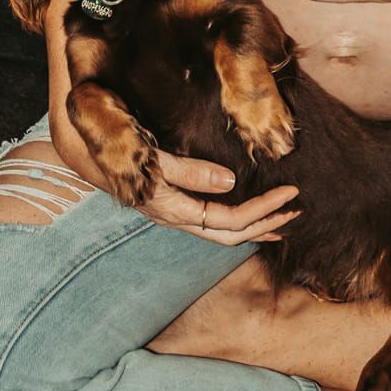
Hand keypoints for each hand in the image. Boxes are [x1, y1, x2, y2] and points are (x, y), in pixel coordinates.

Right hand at [138, 146, 300, 245]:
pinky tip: (250, 216)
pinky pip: (214, 223)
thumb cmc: (126, 155)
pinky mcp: (178, 208)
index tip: (290, 194)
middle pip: (232, 235)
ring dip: (256, 227)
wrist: (94, 158)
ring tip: (283, 221)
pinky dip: (238, 221)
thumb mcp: (158, 160)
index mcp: (177, 211)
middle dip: (266, 225)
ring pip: (224, 233)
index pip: (231, 220)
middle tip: (296, 212)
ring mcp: (179, 217)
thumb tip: (230, 182)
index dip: (263, 210)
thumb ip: (191, 172)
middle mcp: (180, 220)